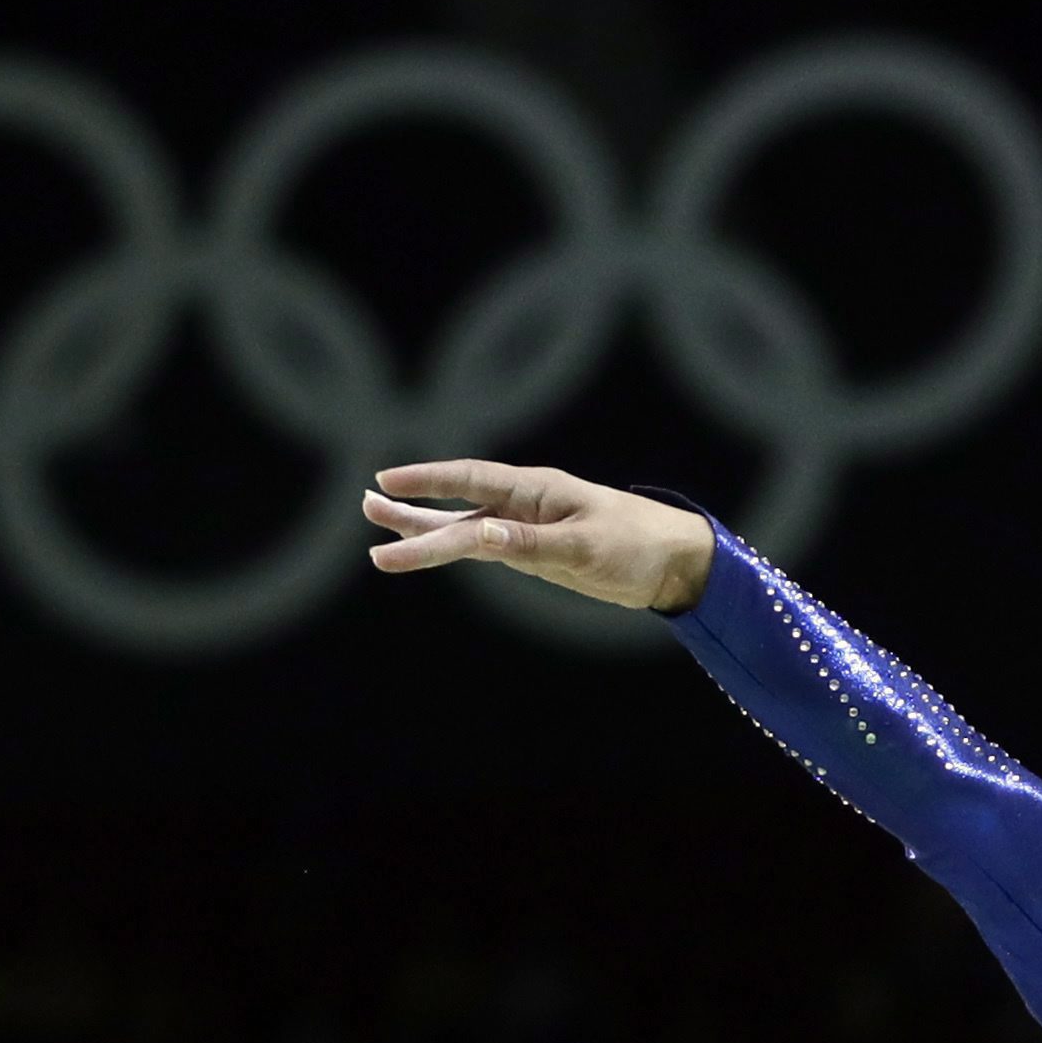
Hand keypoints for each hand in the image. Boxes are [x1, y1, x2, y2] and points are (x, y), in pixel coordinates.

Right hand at [361, 462, 716, 610]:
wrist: (675, 563)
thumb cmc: (636, 544)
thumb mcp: (583, 546)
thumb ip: (528, 543)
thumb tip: (476, 535)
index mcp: (536, 490)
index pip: (470, 480)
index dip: (428, 481)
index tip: (386, 482)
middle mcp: (526, 504)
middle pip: (457, 506)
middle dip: (413, 511)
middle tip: (366, 509)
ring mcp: (529, 529)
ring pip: (466, 530)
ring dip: (426, 532)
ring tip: (380, 532)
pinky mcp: (537, 554)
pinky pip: (486, 549)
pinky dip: (456, 549)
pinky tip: (430, 548)